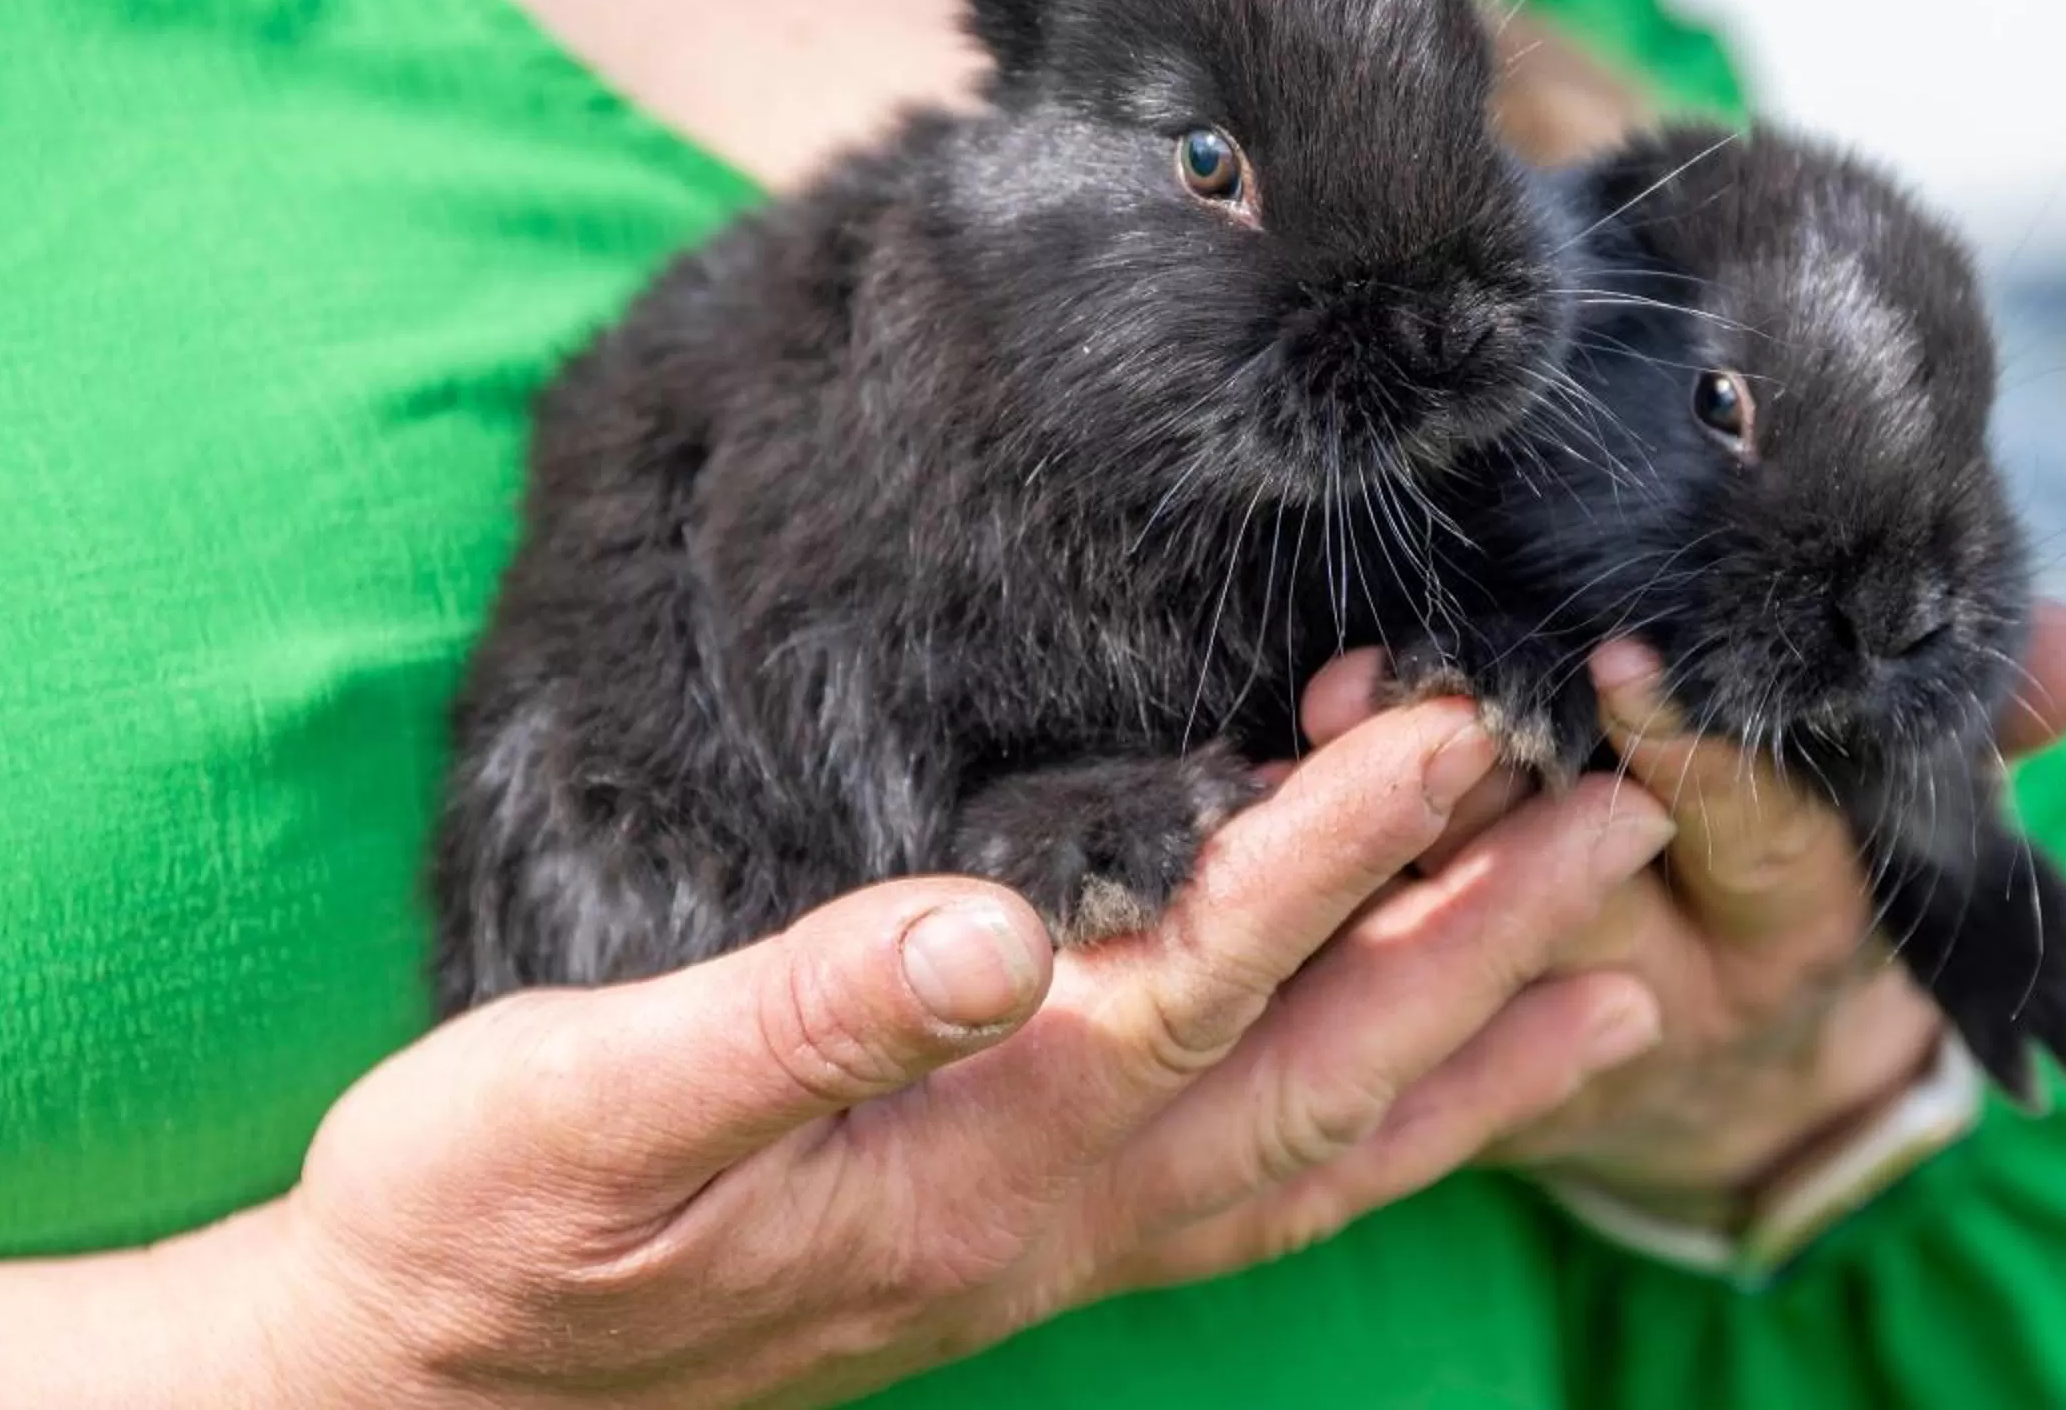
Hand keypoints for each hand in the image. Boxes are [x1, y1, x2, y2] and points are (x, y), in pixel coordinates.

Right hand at [253, 696, 1671, 1408]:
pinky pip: (1257, 1186)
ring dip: (1475, 1047)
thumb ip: (798, 1012)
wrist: (433, 1383)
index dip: (1337, 843)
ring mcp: (1052, 1241)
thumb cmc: (487, 1222)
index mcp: (967, 1146)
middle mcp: (1050, 1207)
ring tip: (1626, 973)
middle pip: (1320, 1058)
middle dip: (1484, 932)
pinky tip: (1427, 1089)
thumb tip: (990, 926)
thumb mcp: (589, 1101)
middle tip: (1631, 812)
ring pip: (1319, 1142)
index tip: (1458, 721)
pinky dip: (1375, 1130)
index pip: (1204, 969)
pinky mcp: (1025, 1240)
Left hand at [1303, 603, 2065, 1229]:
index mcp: (1800, 922)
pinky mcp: (1432, 1040)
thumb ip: (1978, 721)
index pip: (1758, 834)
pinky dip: (1318, 869)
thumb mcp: (1907, 811)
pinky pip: (1362, 959)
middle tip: (1422, 674)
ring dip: (1389, 815)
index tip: (1622, 659)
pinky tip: (1261, 780)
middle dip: (1502, 770)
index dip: (1693, 754)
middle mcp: (1670, 979)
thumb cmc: (1801, 868)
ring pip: (1455, 915)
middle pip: (1579, 874)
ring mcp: (1543, 1019)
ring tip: (1334, 704)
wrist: (1707, 1073)